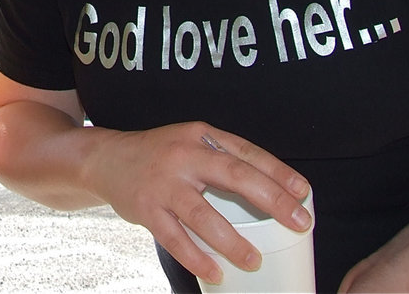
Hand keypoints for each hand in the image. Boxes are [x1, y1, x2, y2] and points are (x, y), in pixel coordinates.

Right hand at [84, 121, 310, 286]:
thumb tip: (271, 190)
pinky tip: (214, 271)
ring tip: (253, 260)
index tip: (303, 193)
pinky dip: (196, 257)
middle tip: (298, 221)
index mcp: (200, 136)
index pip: (246, 152)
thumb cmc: (159, 155)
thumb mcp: (190, 143)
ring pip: (202, 214)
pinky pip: (175, 238)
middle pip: (233, 175)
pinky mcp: (145, 209)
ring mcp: (163, 183)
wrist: (105, 158)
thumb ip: (222, 159)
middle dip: (270, 199)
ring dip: (232, 241)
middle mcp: (183, 156)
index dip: (277, 172)